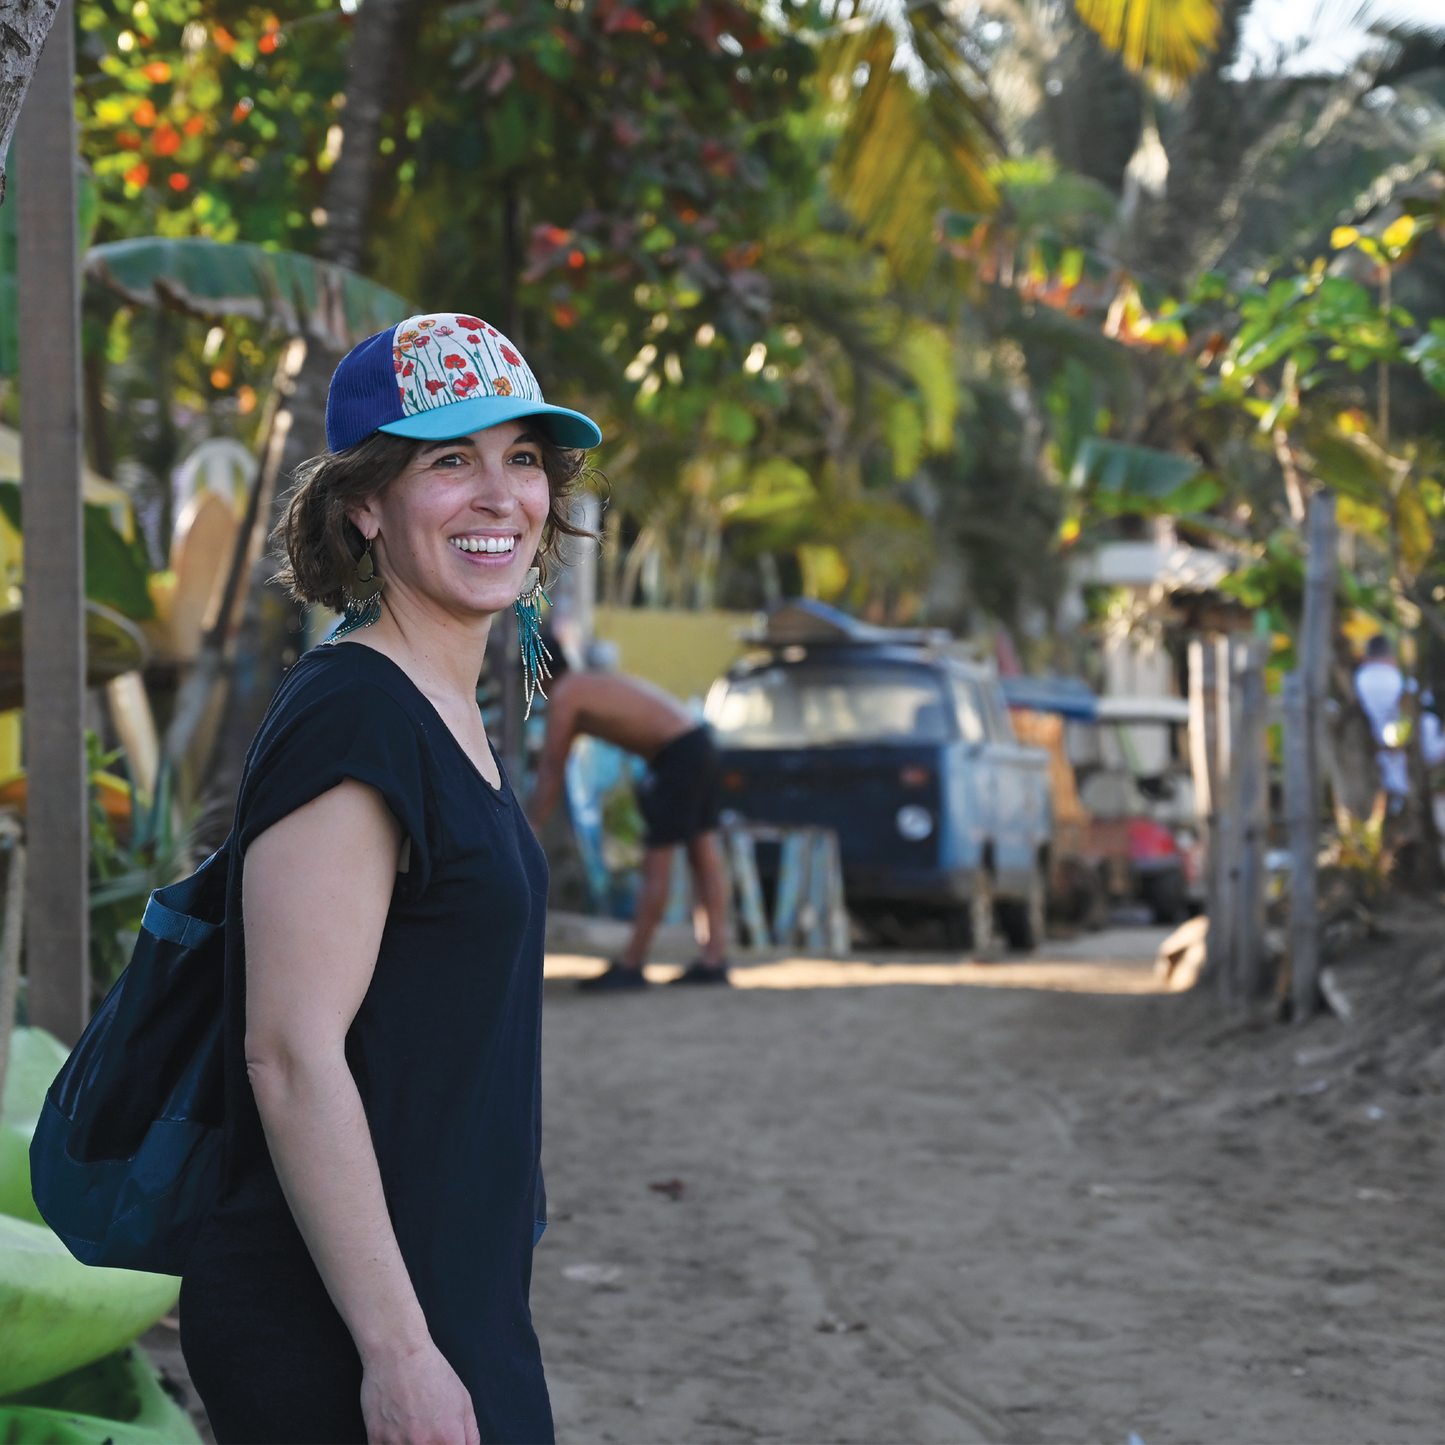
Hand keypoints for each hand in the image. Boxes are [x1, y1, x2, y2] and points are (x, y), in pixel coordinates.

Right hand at [360, 1341, 479, 1444]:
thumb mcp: (463, 1399)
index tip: (444, 1444)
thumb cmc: (432, 1372)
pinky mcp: (375, 1438)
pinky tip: (395, 1433)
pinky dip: (391, 1444)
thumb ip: (469, 1434)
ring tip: (411, 1428)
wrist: (398, 1352)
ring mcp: (397, 1443)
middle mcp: (423, 1444)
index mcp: (449, 1437)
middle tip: (426, 1434)